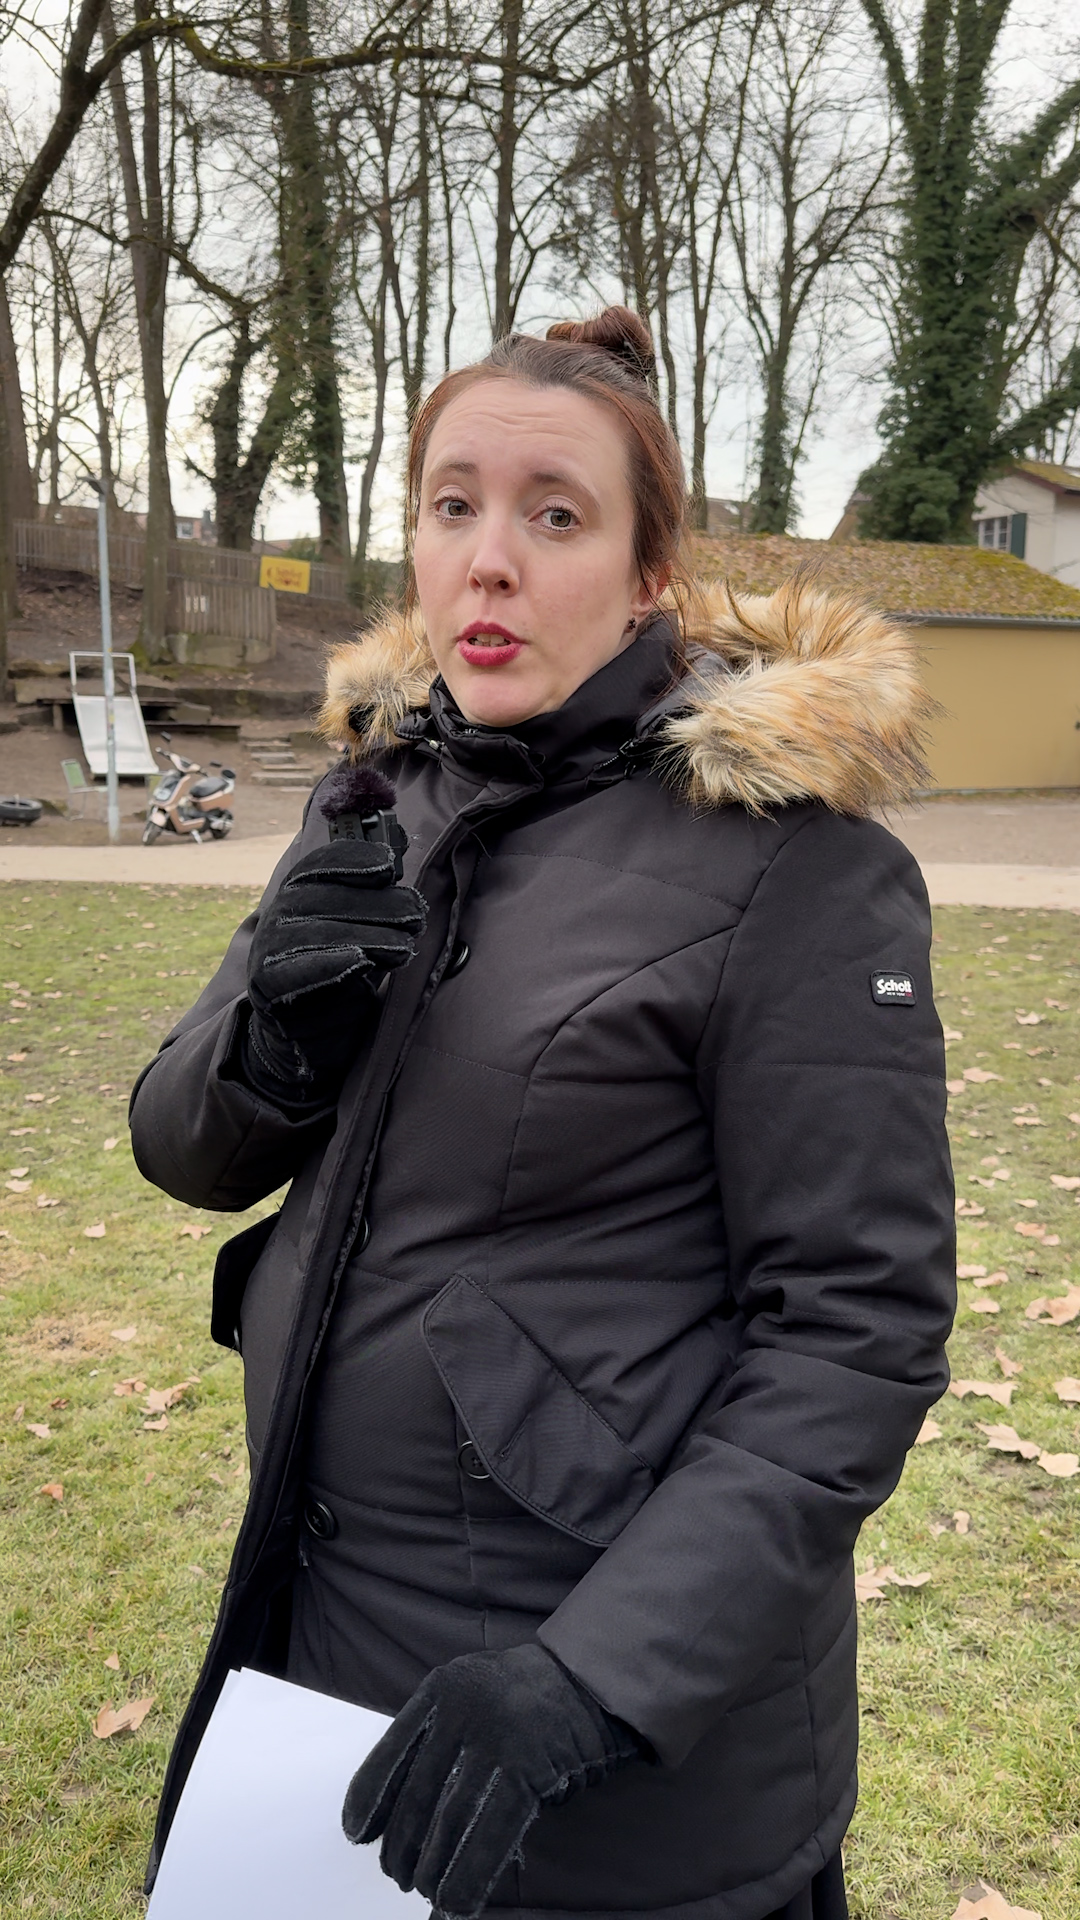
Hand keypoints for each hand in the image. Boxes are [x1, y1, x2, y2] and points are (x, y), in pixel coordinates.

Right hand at [242, 839, 424, 1103]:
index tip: (389, 867)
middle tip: (417, 917)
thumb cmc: (345, 967)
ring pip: (322, 934)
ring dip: (370, 938)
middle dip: (380, 905)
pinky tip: (362, 964)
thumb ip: (376, 888)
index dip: (356, 860)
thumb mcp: (363, 924)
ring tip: (405, 948)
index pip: (322, 863)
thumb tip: (398, 841)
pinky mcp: (271, 989)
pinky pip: (303, 973)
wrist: (307, 1033)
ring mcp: (270, 952)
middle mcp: (279, 915)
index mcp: (299, 890)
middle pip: (329, 898)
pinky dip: (334, 966)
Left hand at [342, 1643, 643, 1918]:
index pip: (390, 1752)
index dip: (368, 1799)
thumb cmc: (532, 1695)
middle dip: (401, 1846)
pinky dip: (469, 1876)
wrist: (596, 1676)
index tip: (356, 1834)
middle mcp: (462, 1709)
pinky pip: (490, 1835)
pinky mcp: (529, 1768)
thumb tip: (405, 1812)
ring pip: (447, 1822)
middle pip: (415, 1796)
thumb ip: (441, 1736)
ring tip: (425, 1891)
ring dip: (431, 1869)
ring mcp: (496, 1737)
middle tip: (399, 1874)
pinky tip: (456, 1904)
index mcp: (441, 1688)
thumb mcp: (475, 1694)